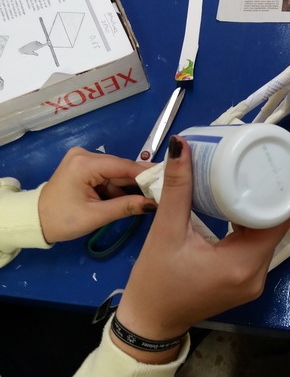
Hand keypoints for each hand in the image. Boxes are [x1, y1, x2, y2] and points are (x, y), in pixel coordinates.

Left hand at [38, 147, 155, 243]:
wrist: (34, 221)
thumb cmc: (62, 220)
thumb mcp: (96, 215)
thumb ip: (126, 206)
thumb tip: (155, 204)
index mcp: (85, 163)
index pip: (124, 166)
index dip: (146, 175)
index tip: (168, 182)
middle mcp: (85, 155)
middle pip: (121, 168)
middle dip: (139, 183)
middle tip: (162, 194)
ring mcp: (83, 159)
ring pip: (116, 173)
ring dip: (129, 187)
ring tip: (149, 200)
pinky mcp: (84, 167)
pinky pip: (108, 176)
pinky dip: (117, 188)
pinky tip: (130, 199)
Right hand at [114, 136, 289, 361]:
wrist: (149, 321)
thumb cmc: (155, 281)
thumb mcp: (165, 232)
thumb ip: (177, 188)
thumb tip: (181, 146)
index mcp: (242, 265)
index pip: (277, 221)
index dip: (273, 193)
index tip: (260, 168)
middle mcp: (257, 276)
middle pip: (274, 228)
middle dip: (262, 198)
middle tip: (246, 169)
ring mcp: (253, 282)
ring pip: (266, 238)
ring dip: (255, 213)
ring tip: (239, 184)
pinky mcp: (245, 283)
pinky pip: (255, 249)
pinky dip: (248, 229)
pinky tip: (233, 210)